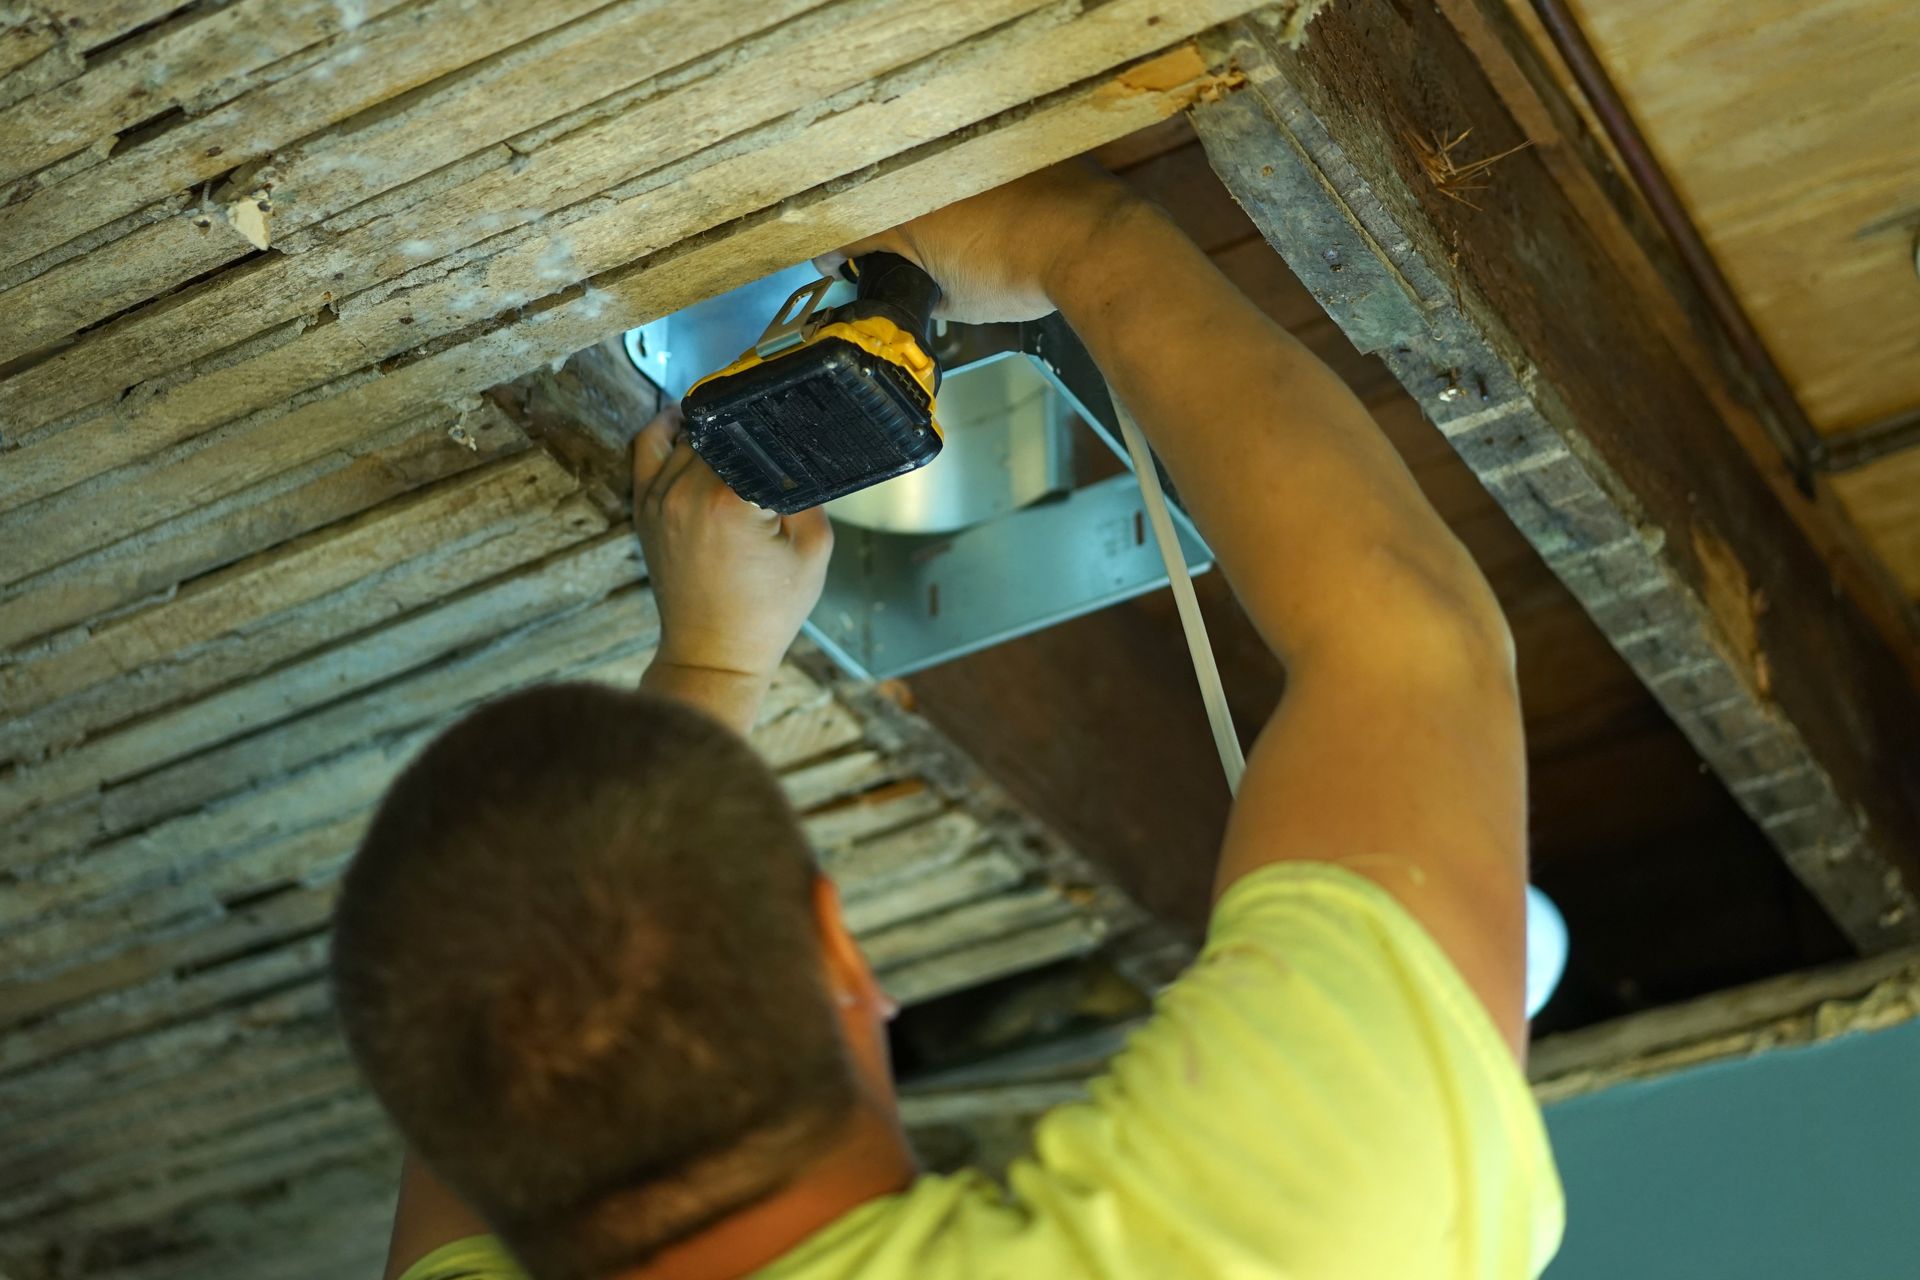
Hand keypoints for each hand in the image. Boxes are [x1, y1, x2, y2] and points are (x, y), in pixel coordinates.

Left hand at [631, 406, 833, 683]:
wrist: (714, 653)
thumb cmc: (768, 610)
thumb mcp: (814, 550)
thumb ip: (809, 490)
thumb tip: (798, 448)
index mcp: (730, 501)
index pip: (757, 432)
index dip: (781, 429)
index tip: (797, 436)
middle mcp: (687, 492)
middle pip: (724, 428)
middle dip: (752, 434)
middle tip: (775, 451)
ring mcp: (659, 498)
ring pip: (690, 434)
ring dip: (717, 435)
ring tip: (744, 448)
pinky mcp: (644, 507)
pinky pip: (647, 447)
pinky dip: (666, 429)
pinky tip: (688, 424)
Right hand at [814, 162, 1147, 323]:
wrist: (1092, 242)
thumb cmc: (1023, 270)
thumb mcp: (954, 302)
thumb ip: (920, 294)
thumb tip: (916, 296)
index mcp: (901, 210)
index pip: (847, 232)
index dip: (837, 254)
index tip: (835, 264)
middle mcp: (921, 166)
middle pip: (879, 194)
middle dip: (877, 223)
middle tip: (888, 252)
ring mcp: (961, 144)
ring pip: (921, 169)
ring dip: (920, 196)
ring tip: (944, 232)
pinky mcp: (1000, 134)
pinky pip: (965, 154)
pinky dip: (965, 180)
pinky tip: (986, 207)